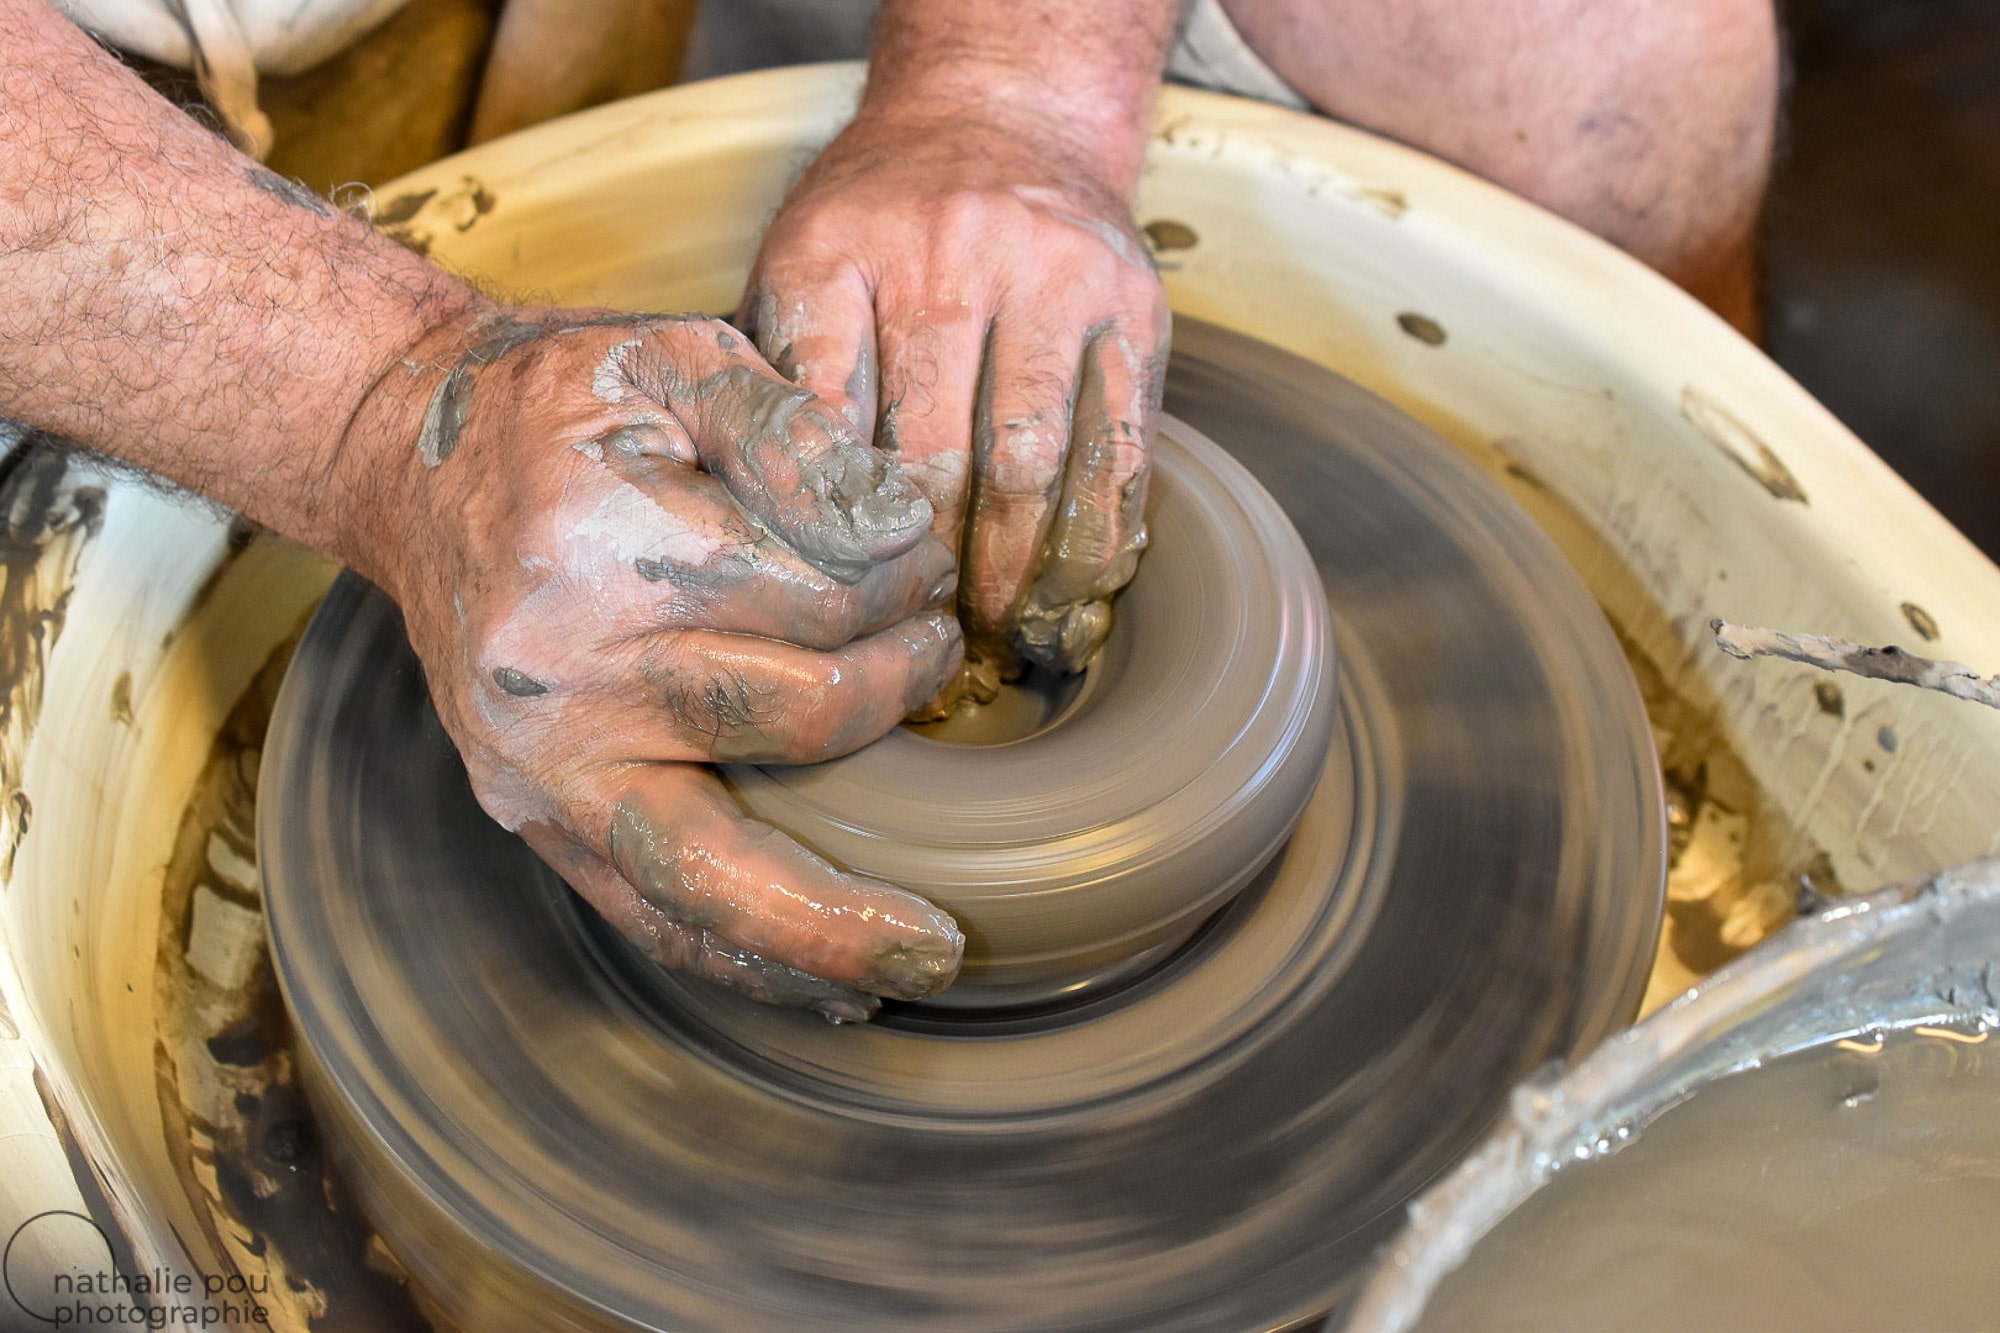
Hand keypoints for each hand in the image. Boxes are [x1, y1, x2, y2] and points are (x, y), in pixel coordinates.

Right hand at [339, 307, 967, 1020]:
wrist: (414, 457)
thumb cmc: (564, 406)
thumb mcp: (676, 352)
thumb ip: (790, 424)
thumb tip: (896, 519)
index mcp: (603, 546)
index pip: (824, 588)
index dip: (905, 572)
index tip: (921, 551)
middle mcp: (562, 675)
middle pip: (799, 718)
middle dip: (902, 685)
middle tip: (940, 650)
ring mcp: (538, 764)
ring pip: (717, 875)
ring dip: (839, 916)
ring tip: (932, 949)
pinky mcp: (532, 815)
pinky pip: (651, 915)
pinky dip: (747, 961)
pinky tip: (835, 988)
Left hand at [742, 108, 1169, 710]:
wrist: (1002, 113)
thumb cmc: (882, 218)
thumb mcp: (799, 262)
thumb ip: (778, 377)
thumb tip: (756, 527)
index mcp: (839, 252)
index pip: (821, 417)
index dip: (826, 528)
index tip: (829, 607)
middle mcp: (948, 256)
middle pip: (934, 455)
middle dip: (924, 571)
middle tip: (917, 646)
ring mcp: (1053, 280)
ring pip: (1033, 464)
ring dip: (1014, 571)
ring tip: (998, 638)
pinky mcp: (1133, 311)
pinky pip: (1122, 448)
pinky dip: (1100, 536)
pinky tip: (1076, 593)